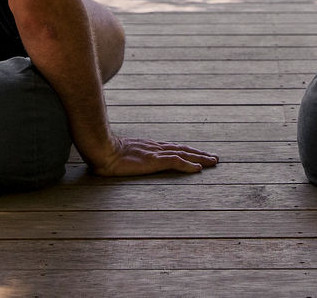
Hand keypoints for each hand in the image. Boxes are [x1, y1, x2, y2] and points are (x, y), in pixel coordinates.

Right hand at [85, 133, 220, 177]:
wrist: (101, 149)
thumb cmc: (106, 153)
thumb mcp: (121, 156)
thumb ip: (128, 158)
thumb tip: (124, 163)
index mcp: (150, 147)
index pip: (174, 148)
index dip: (188, 152)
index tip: (199, 155)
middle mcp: (156, 148)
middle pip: (183, 149)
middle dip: (200, 154)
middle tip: (214, 159)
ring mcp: (155, 153)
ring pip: (183, 154)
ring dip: (200, 158)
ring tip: (213, 162)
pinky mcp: (153, 160)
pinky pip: (175, 162)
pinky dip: (188, 165)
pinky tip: (198, 169)